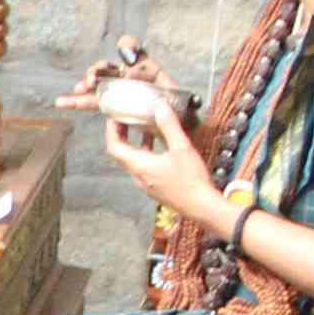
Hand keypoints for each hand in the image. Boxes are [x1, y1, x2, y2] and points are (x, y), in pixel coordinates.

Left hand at [90, 82, 221, 224]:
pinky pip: (145, 167)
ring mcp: (147, 183)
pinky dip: (147, 152)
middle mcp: (139, 176)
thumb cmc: (191, 180)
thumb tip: (160, 107)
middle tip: (126, 118)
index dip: (111, 130)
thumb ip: (169, 126)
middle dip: (122, 134)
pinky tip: (162, 146)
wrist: (202, 207)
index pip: (114, 147)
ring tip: (145, 127)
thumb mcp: (181, 148)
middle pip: (122, 153)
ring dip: (137, 143)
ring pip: (135, 160)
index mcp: (140, 166)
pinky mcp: (157, 187)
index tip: (113, 117)